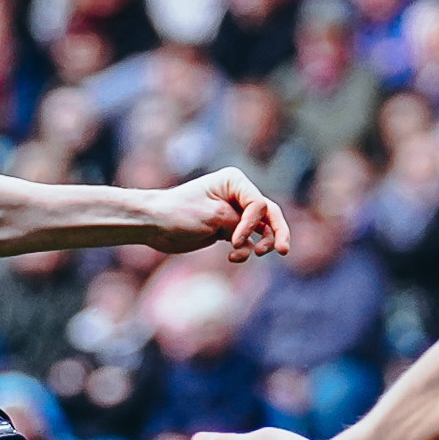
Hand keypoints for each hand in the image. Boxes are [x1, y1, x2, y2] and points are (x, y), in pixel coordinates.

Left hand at [142, 168, 290, 262]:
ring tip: (255, 254)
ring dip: (262, 243)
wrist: (153, 224)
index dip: (251, 225)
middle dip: (278, 232)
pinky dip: (245, 250)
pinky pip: (248, 240)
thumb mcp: (213, 217)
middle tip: (285, 251)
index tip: (234, 240)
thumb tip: (260, 233)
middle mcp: (238, 194)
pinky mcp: (228, 228)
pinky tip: (233, 257)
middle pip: (270, 214)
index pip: (258, 204)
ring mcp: (234, 211)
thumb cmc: (178, 214)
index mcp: (234, 181)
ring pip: (263, 229)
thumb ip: (241, 223)